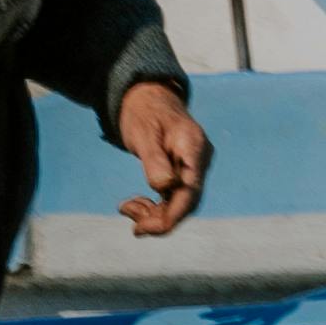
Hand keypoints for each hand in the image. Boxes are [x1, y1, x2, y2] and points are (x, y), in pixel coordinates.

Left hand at [115, 79, 211, 237]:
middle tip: (130, 220)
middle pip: (187, 202)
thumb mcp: (144, 133)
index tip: (143, 228)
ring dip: (155, 213)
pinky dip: (156, 206)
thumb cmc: (143, 111)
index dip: (171, 216)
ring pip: (181, 203)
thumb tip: (163, 187)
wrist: (147, 96)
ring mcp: (193, 167)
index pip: (190, 191)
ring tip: (126, 208)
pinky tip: (136, 205)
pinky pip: (175, 197)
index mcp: (193, 148)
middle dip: (159, 218)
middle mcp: (199, 160)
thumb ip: (154, 159)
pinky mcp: (184, 172)